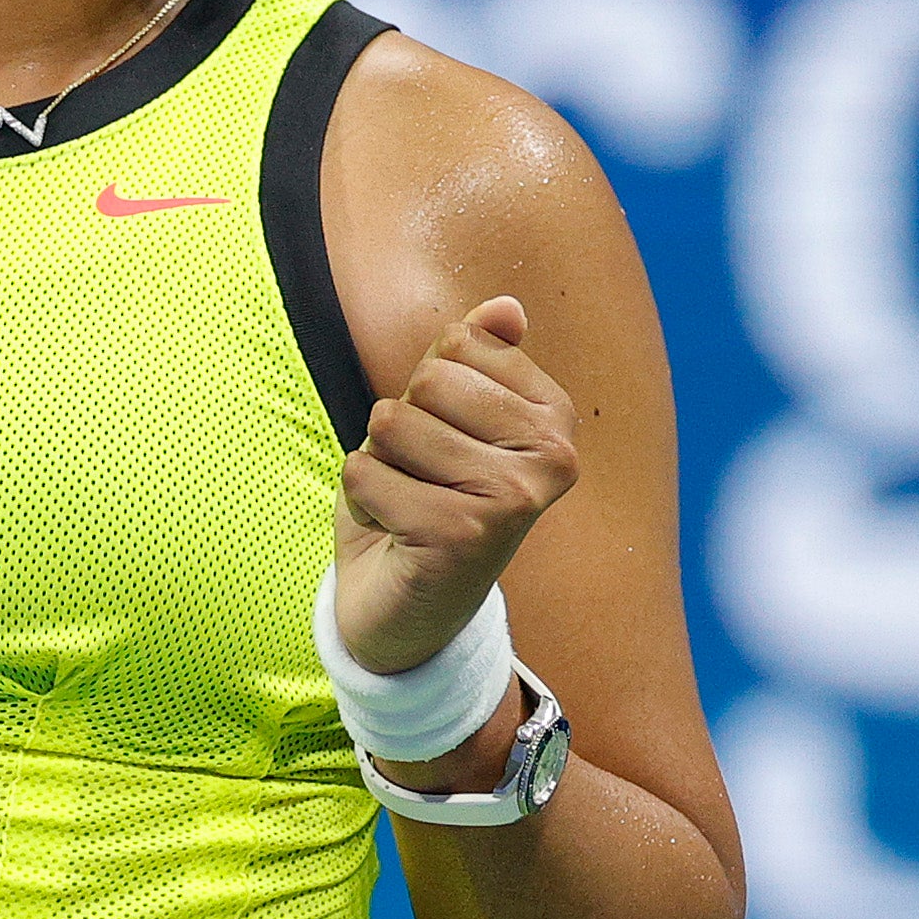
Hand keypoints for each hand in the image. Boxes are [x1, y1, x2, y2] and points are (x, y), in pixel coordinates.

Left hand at [332, 295, 580, 675]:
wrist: (406, 612)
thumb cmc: (426, 499)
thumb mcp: (447, 420)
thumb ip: (476, 361)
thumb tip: (508, 307)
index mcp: (556, 420)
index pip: (460, 343)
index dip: (428, 387)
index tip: (448, 441)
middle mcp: (552, 459)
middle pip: (427, 380)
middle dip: (400, 425)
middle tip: (423, 479)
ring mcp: (511, 499)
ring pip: (391, 424)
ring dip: (378, 465)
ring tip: (407, 504)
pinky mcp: (460, 536)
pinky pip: (364, 473)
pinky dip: (361, 501)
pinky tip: (393, 534)